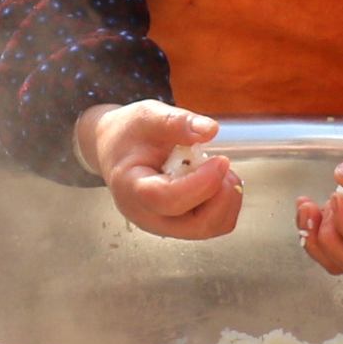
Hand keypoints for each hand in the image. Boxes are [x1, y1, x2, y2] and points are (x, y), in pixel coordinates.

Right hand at [78, 99, 240, 240]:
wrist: (117, 152)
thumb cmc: (129, 135)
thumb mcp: (147, 116)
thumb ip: (176, 122)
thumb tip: (210, 130)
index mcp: (132, 188)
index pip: (168, 200)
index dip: (201, 183)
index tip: (219, 160)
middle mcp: (147, 216)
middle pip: (196, 225)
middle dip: (220, 196)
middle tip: (221, 163)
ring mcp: (164, 226)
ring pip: (210, 228)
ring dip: (225, 199)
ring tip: (217, 169)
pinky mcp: (179, 226)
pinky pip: (213, 225)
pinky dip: (224, 204)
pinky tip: (216, 180)